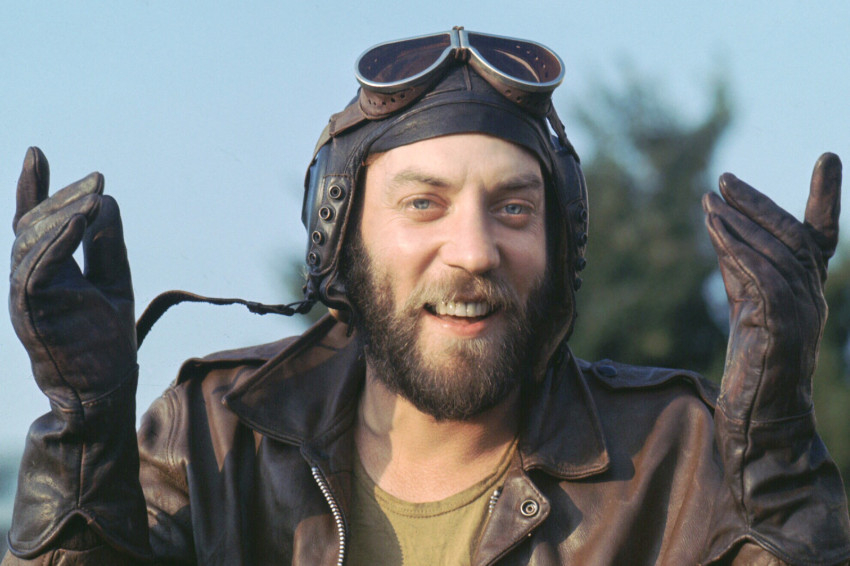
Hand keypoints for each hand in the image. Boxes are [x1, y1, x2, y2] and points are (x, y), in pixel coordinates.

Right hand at [10, 147, 135, 410]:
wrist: (101, 393)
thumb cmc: (104, 342)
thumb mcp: (113, 282)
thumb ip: (107, 246)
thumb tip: (107, 201)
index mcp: (44, 273)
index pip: (31, 223)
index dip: (32, 188)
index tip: (37, 153)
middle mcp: (28, 280)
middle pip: (32, 225)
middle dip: (62, 196)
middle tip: (97, 180)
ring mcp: (27, 295)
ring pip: (31, 240)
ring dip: (63, 213)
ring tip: (95, 194)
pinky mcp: (34, 309)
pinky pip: (39, 266)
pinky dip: (59, 238)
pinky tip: (83, 217)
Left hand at [702, 153, 839, 422]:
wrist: (761, 416)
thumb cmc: (754, 359)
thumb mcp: (745, 302)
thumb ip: (739, 264)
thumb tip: (721, 223)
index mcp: (810, 287)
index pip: (821, 235)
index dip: (826, 197)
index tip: (829, 158)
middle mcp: (814, 294)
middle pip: (793, 235)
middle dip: (759, 203)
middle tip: (725, 180)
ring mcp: (803, 310)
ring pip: (775, 252)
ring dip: (740, 222)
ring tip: (710, 201)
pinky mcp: (784, 326)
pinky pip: (763, 277)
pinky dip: (739, 250)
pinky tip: (716, 231)